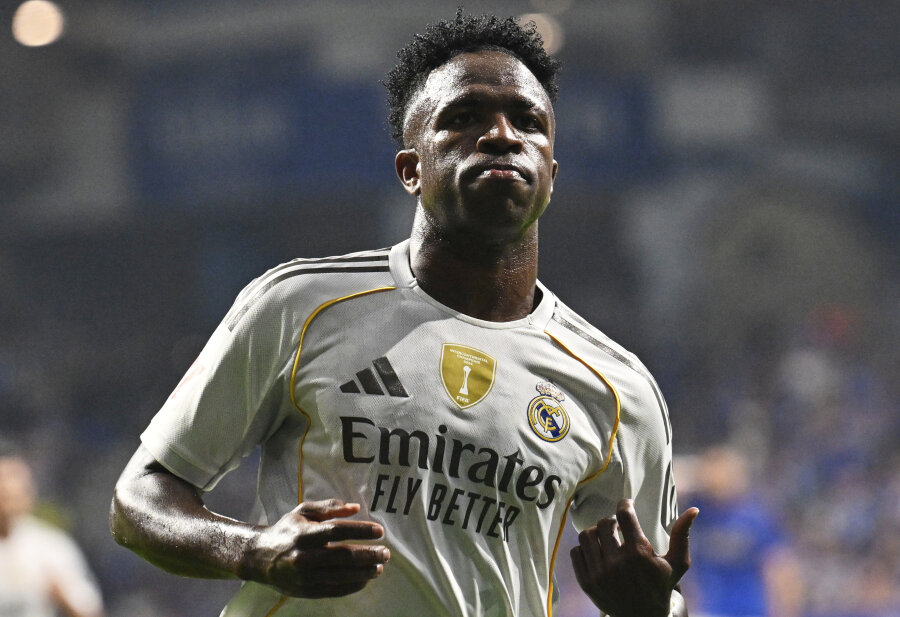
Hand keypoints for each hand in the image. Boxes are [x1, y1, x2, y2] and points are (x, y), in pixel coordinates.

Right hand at [242, 499, 389, 597]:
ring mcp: (304, 576)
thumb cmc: (286, 530)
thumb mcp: (303, 512)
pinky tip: (365, 579)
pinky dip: (351, 586)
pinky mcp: (305, 590)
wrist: (259, 558)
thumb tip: (355, 507)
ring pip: (340, 576)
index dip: (359, 530)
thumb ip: (329, 507)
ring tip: (379, 567)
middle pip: (342, 556)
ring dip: (363, 572)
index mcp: (304, 533)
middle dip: (367, 555)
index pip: (336, 530)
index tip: (379, 531)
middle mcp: (304, 556)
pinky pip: (333, 590)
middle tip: (386, 553)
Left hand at [569, 499, 697, 616]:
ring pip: (586, 535)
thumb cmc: (661, 586)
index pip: (624, 514)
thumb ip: (682, 535)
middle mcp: (617, 563)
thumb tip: (694, 510)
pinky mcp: (586, 583)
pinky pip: (575, 553)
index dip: (625, 504)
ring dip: (596, 532)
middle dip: (612, 521)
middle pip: (604, 523)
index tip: (627, 505)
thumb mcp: (677, 563)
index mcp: (639, 554)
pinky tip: (598, 552)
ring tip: (607, 538)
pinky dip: (584, 549)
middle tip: (618, 526)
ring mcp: (599, 574)